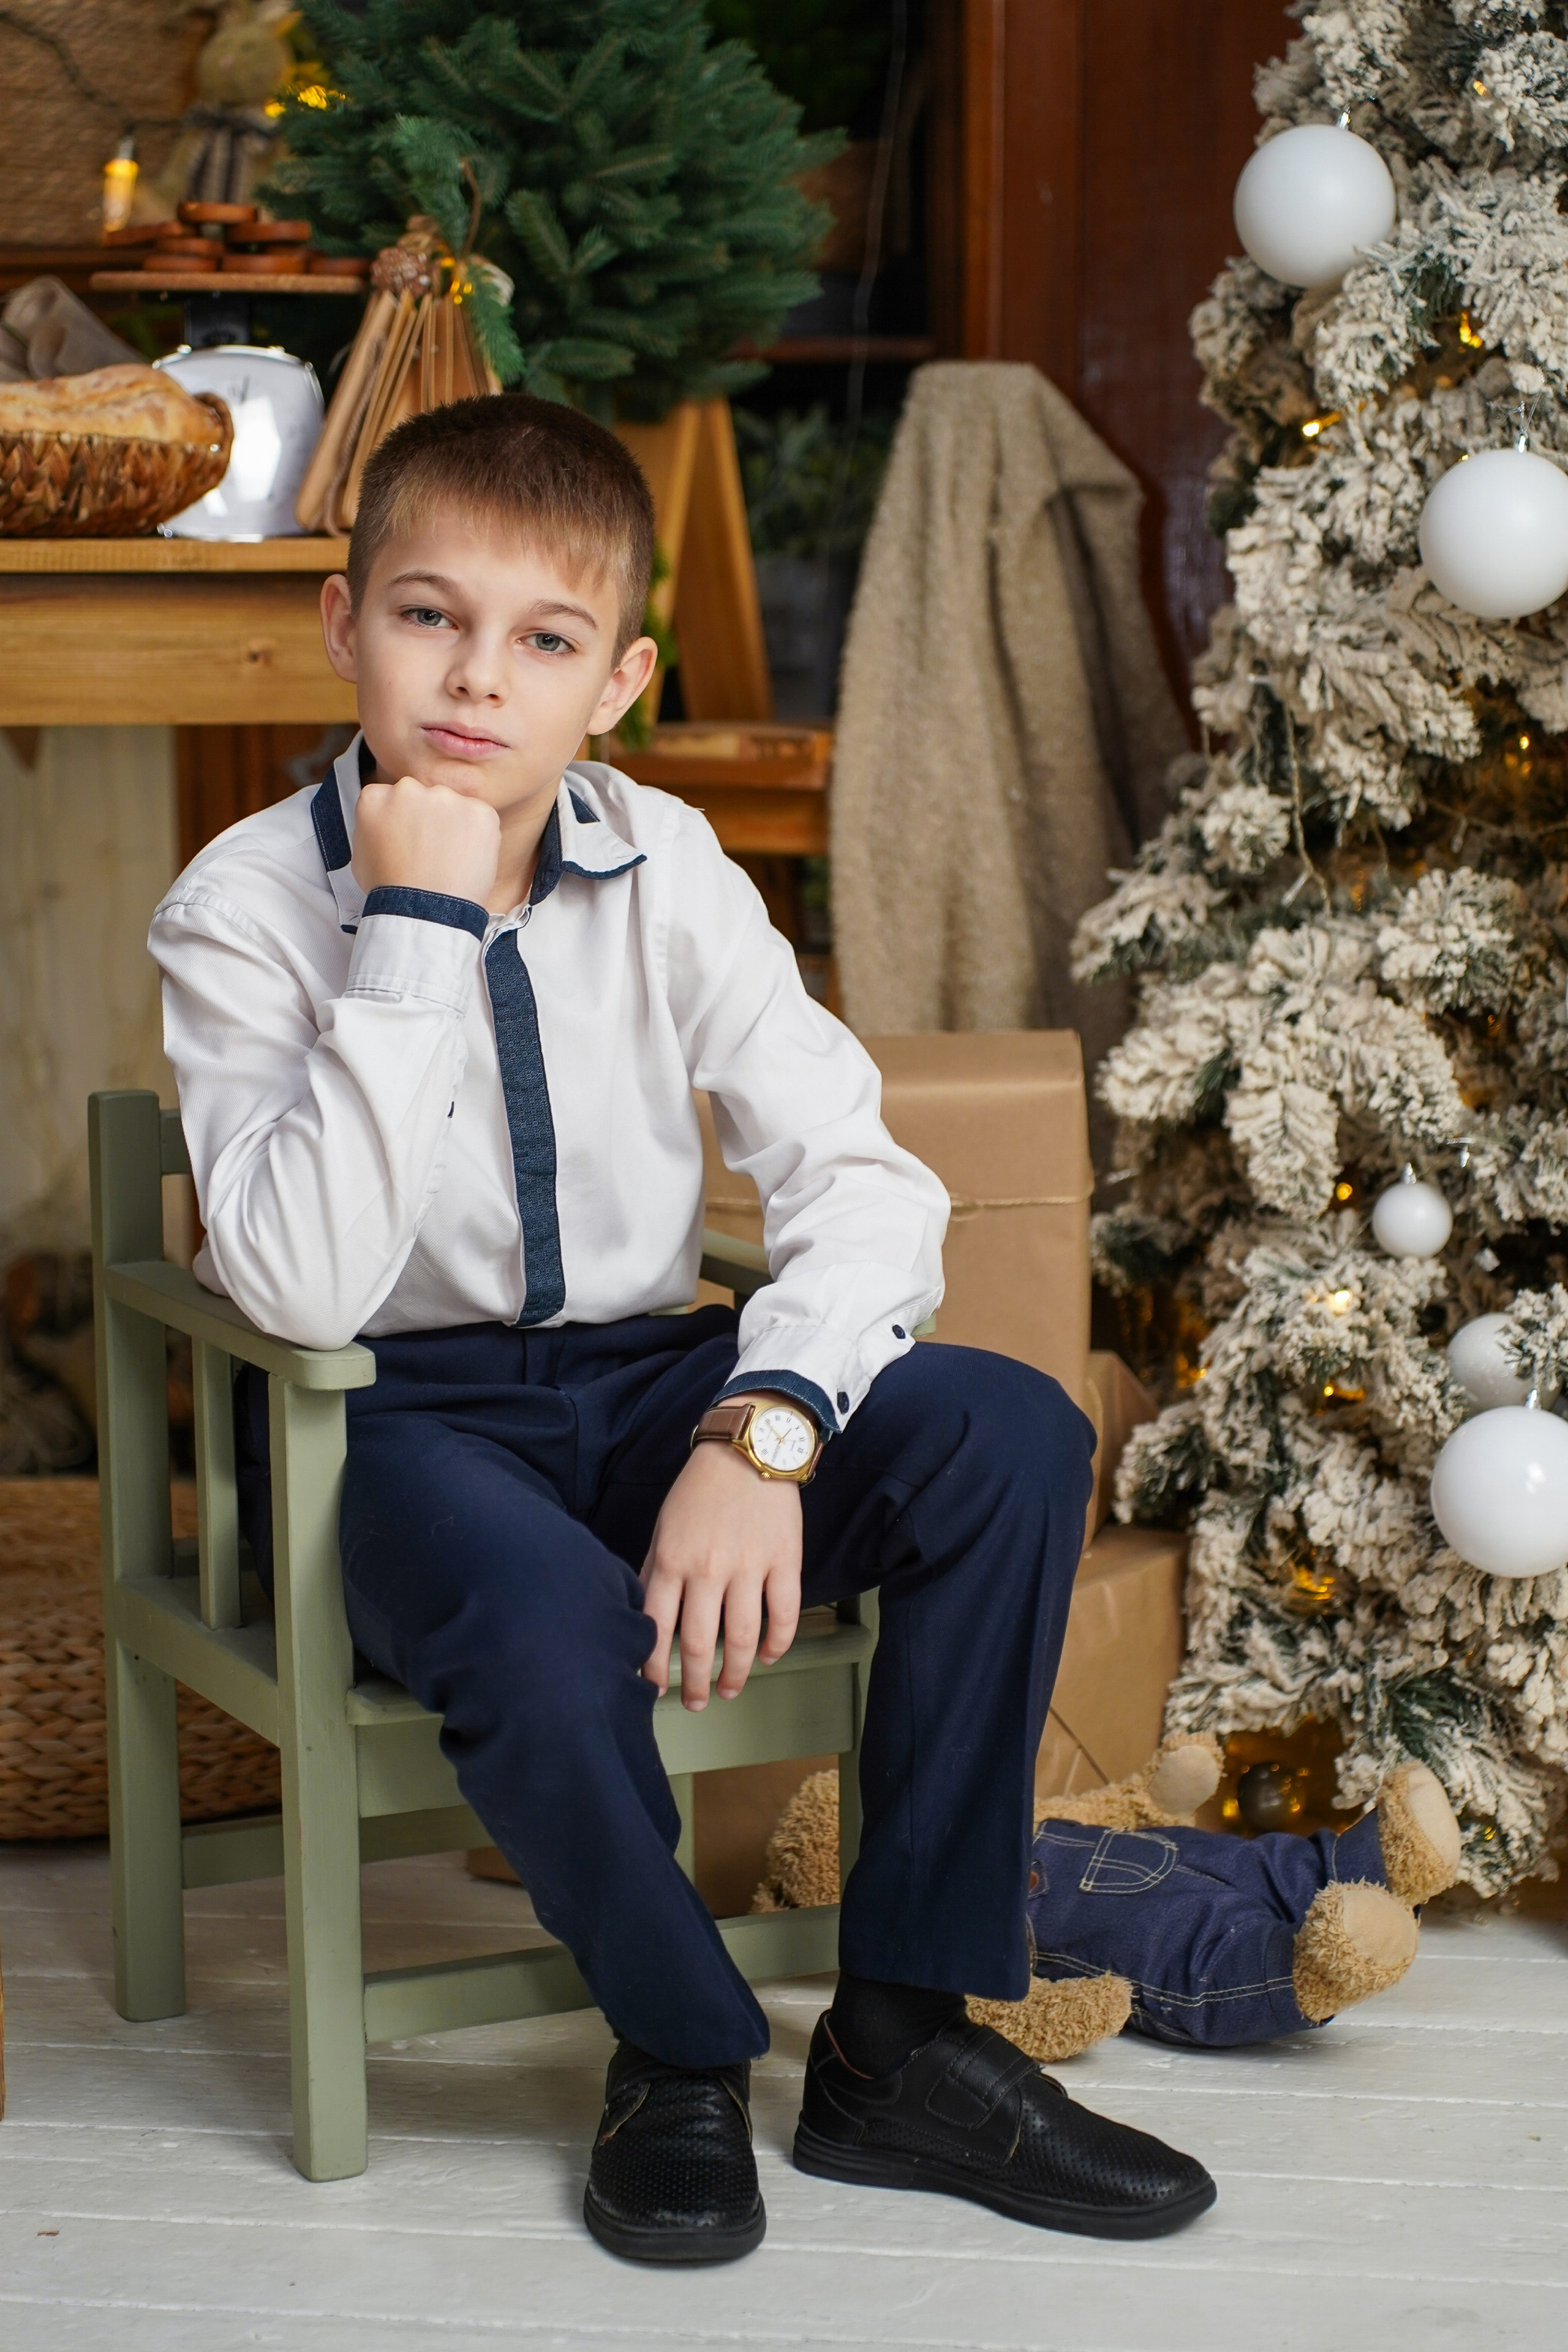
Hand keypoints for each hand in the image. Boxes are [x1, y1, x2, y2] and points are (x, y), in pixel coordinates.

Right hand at [352, 775, 500, 905]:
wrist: (422, 911)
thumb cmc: (390, 891)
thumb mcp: (361, 856)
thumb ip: (374, 828)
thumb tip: (387, 824)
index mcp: (376, 796)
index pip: (392, 798)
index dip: (403, 822)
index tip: (409, 840)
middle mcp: (409, 789)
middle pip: (424, 797)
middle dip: (429, 819)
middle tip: (431, 853)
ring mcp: (445, 798)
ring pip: (454, 806)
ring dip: (455, 827)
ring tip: (450, 862)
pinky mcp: (478, 811)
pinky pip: (481, 818)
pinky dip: (480, 837)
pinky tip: (467, 861)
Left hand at [640, 1437, 802, 1710]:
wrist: (749, 1450)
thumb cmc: (699, 1490)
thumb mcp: (663, 1526)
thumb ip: (653, 1570)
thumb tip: (644, 1616)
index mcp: (672, 1560)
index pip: (656, 1627)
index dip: (653, 1666)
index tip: (653, 1689)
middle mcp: (708, 1569)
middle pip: (700, 1643)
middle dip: (694, 1682)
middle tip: (695, 1702)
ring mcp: (749, 1566)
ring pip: (743, 1638)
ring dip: (737, 1674)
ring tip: (729, 1690)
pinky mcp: (784, 1561)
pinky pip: (784, 1614)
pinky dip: (778, 1643)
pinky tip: (770, 1657)